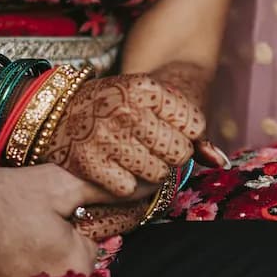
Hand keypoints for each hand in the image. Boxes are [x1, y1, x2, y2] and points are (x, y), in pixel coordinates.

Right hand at [0, 164, 107, 276]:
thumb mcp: (50, 184)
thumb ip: (98, 188)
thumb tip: (140, 186)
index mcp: (76, 266)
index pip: (93, 242)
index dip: (71, 219)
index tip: (45, 209)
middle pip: (69, 262)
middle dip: (53, 240)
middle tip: (23, 219)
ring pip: (45, 274)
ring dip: (33, 254)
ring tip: (6, 231)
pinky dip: (12, 268)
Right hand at [43, 74, 204, 196]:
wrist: (58, 110)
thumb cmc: (117, 106)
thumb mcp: (153, 102)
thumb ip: (193, 129)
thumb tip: (219, 161)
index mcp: (143, 87)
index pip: (193, 124)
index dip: (186, 132)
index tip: (168, 128)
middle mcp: (124, 108)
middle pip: (178, 152)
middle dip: (170, 155)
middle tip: (150, 147)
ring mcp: (104, 136)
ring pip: (157, 174)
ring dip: (150, 172)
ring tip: (133, 157)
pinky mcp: (88, 163)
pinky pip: (129, 189)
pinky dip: (126, 186)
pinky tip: (116, 169)